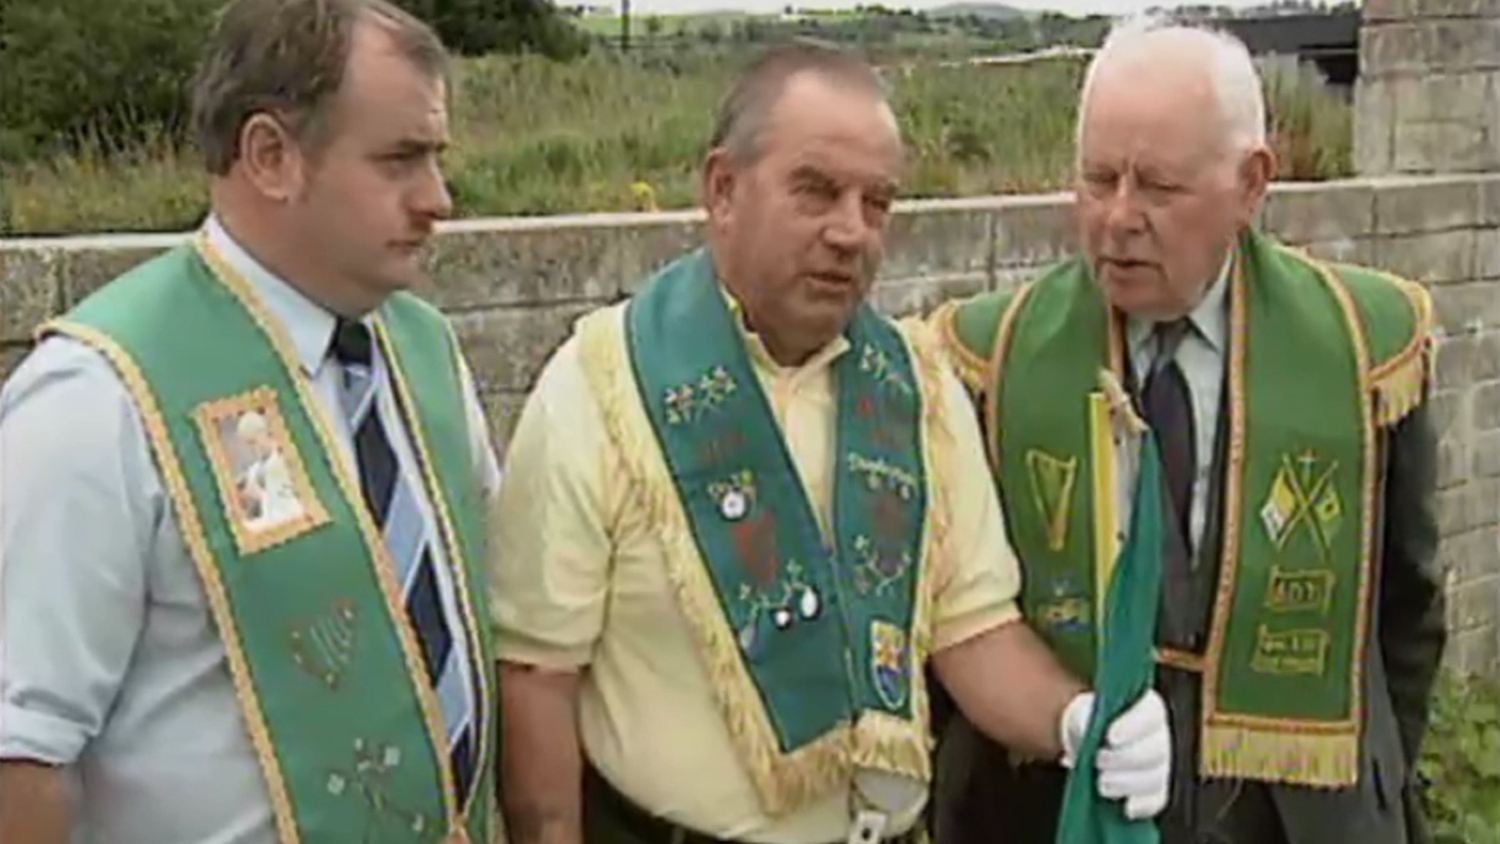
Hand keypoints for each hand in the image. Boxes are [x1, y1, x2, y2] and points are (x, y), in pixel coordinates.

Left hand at [1059, 690, 1170, 819]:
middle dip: (1124, 759)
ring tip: (1102, 783)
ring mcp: (1161, 764)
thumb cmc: (1089, 720)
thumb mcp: (1084, 711)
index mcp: (1147, 708)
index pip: (1149, 715)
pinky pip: (1156, 800)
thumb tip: (1088, 730)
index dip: (1132, 727)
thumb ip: (1087, 718)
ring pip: (1155, 777)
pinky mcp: (1155, 789)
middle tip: (1098, 760)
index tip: (1110, 737)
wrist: (1087, 739)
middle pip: (1154, 750)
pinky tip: (1126, 807)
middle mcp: (1159, 735)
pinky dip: (1142, 805)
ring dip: (1127, 783)